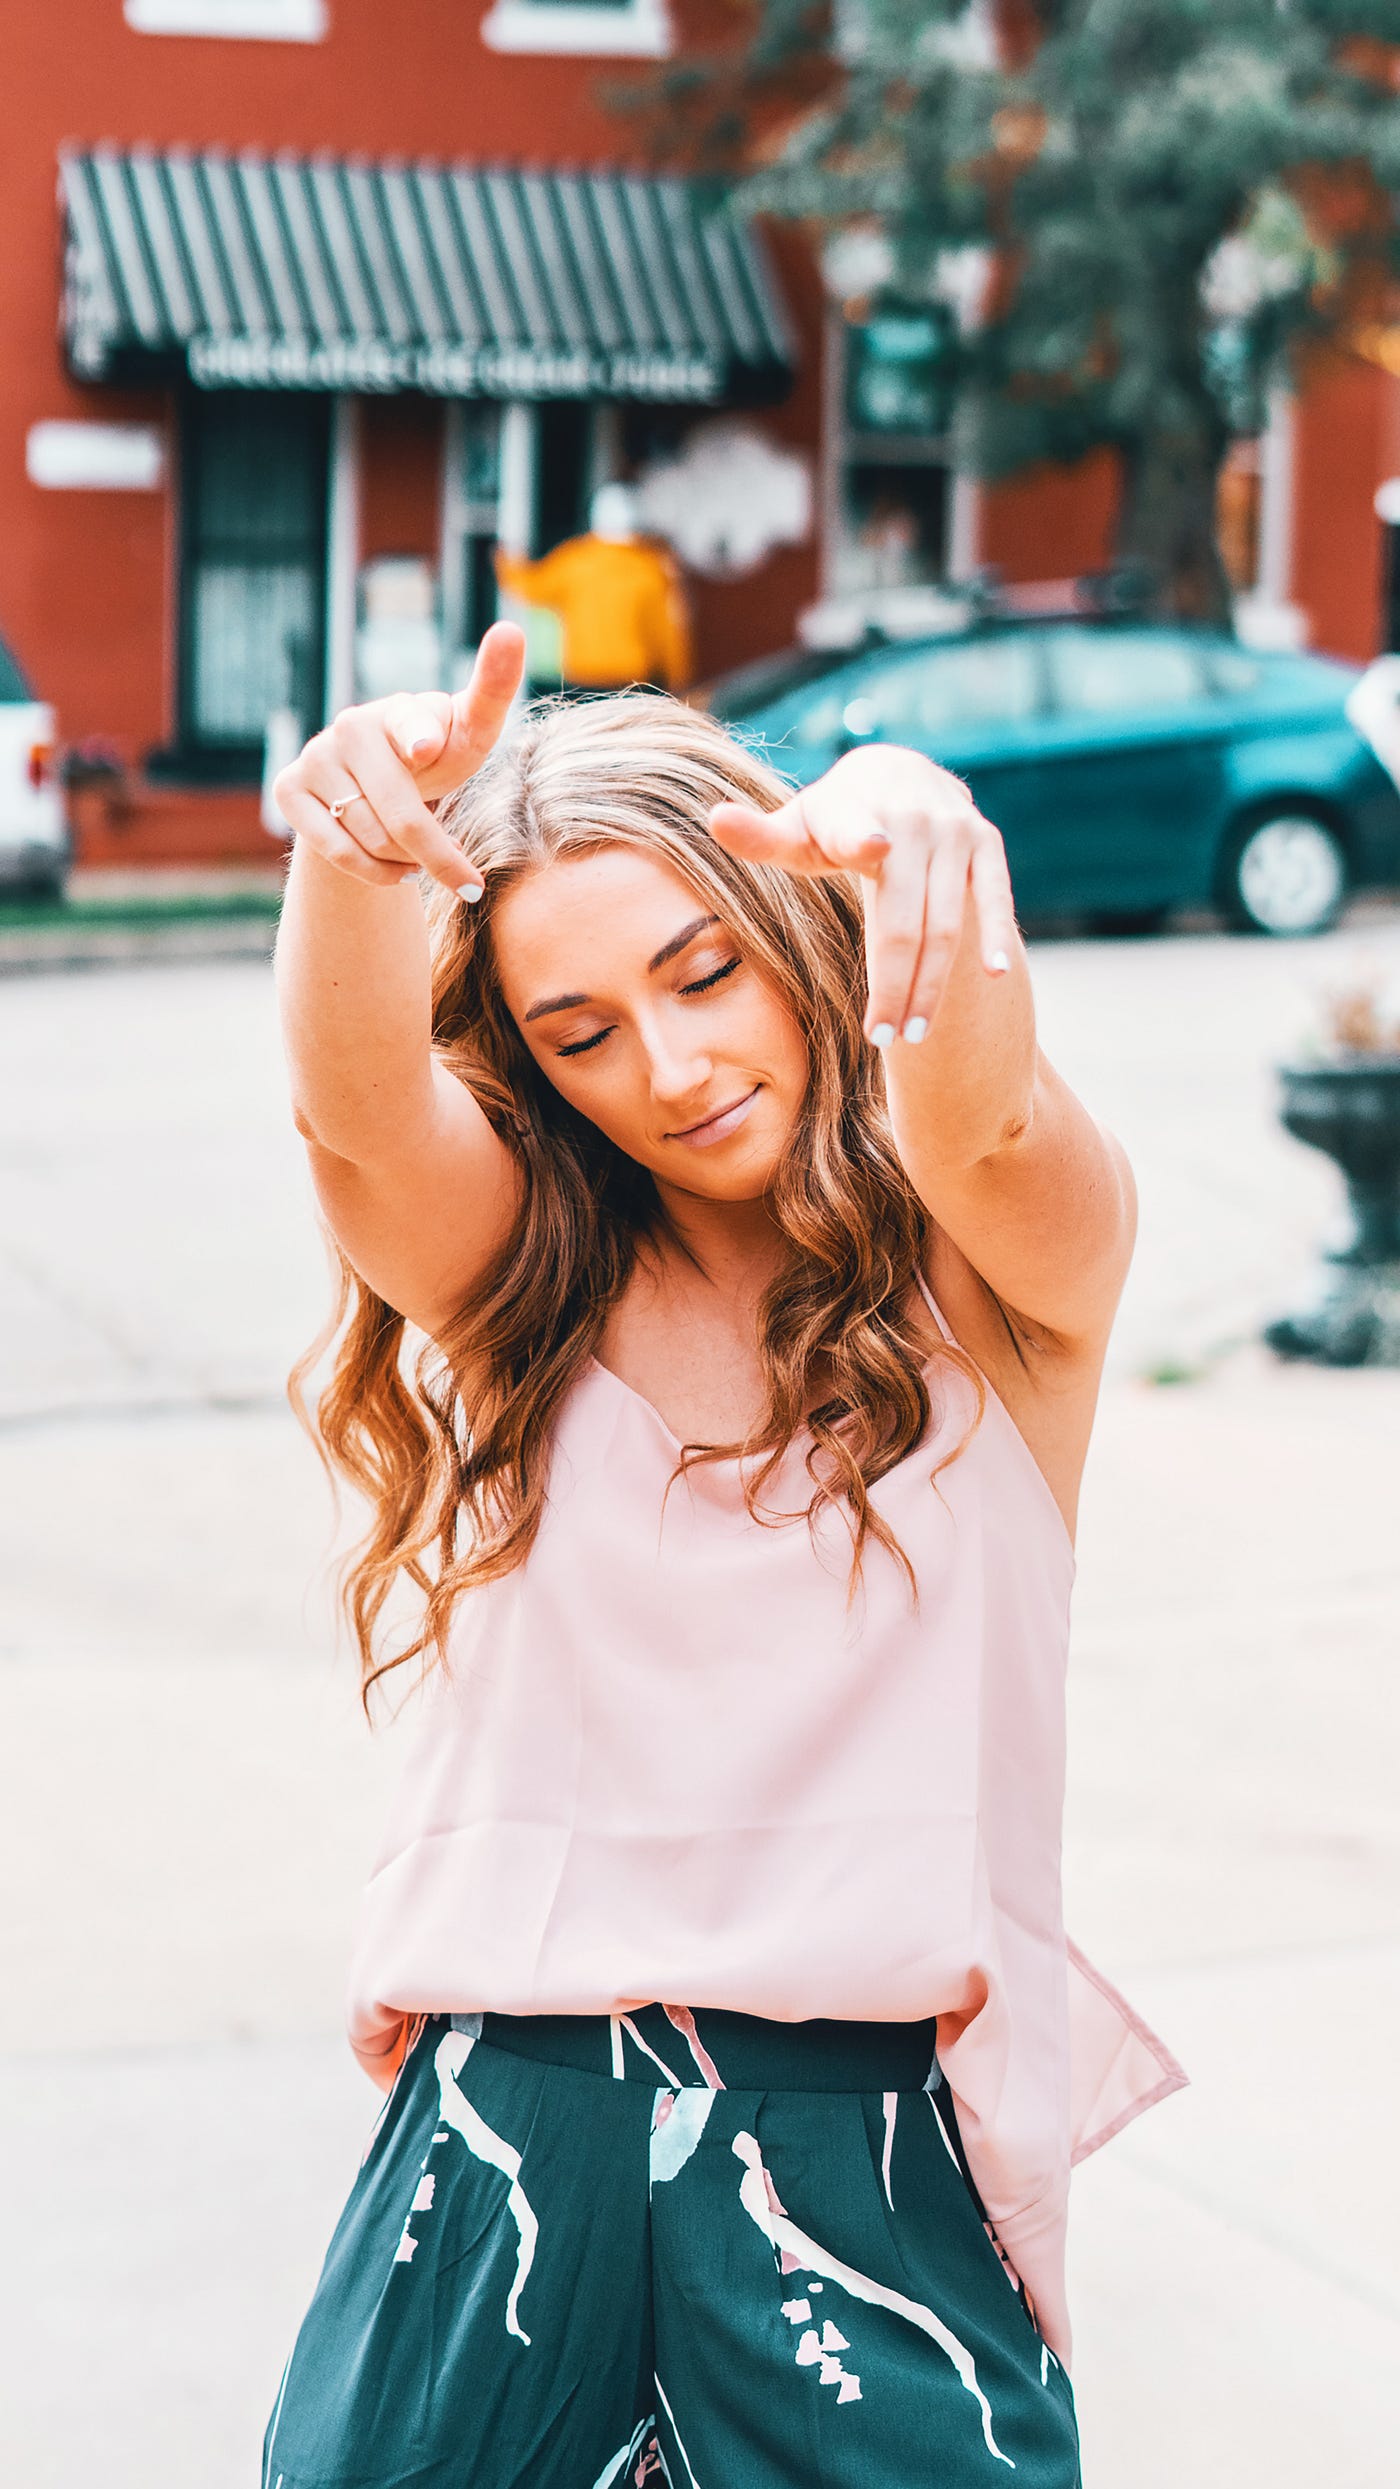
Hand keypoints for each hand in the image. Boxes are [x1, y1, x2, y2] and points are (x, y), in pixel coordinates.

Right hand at [271, 621, 525, 899]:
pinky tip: (395, 867)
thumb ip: (491, 695)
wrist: (373, 784)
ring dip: (407, 862)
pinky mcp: (289, 788)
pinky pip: (337, 851)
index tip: (426, 746)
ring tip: (420, 856)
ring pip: (371, 838)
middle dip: (440, 856)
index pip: (413, 722)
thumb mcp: (469, 733)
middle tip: (471, 886)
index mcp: (403, 710)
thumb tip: (511, 631)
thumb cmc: (434, 755)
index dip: (419, 735)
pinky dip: (374, 872)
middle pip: (401, 813)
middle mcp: (352, 724)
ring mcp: (316, 755)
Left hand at [708, 745, 1017, 1043]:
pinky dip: (997, 933)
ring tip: (914, 1032)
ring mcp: (955, 830)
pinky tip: (999, 974)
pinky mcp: (986, 842)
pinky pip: (995, 895)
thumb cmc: (835, 818)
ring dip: (933, 983)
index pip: (855, 831)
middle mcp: (912, 818)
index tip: (872, 846)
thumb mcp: (798, 827)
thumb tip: (715, 819)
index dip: (861, 837)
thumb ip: (761, 837)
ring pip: (945, 922)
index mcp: (856, 809)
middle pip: (904, 917)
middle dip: (895, 983)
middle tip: (882, 1037)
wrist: (899, 772)